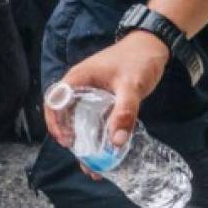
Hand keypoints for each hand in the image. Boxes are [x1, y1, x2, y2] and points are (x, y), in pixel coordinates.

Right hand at [44, 31, 169, 151]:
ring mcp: (90, 92)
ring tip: (93, 162)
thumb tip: (116, 142)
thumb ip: (124, 112)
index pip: (54, 101)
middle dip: (71, 139)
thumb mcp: (131, 86)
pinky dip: (96, 133)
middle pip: (65, 114)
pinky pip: (93, 117)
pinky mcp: (102, 98)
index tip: (68, 142)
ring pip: (79, 118)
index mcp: (78, 79)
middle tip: (83, 160)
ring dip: (83, 139)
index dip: (56, 123)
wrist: (153, 44)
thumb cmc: (138, 60)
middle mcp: (79, 86)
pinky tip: (105, 147)